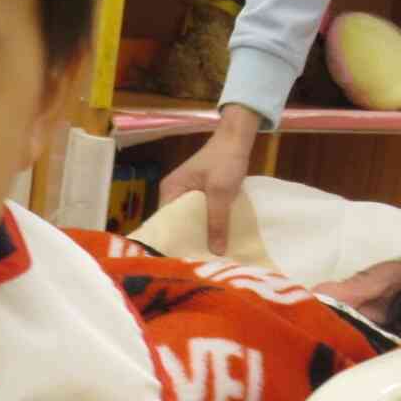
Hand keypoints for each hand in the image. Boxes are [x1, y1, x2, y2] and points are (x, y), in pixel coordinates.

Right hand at [157, 105, 257, 252]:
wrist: (237, 138)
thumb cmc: (224, 160)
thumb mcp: (221, 193)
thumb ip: (217, 221)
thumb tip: (215, 252)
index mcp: (169, 191)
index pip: (164, 223)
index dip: (171, 241)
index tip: (181, 260)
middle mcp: (173, 193)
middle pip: (176, 224)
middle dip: (186, 242)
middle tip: (196, 263)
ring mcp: (186, 193)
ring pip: (189, 220)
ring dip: (198, 234)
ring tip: (205, 256)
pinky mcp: (200, 194)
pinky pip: (199, 214)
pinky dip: (206, 225)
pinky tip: (215, 239)